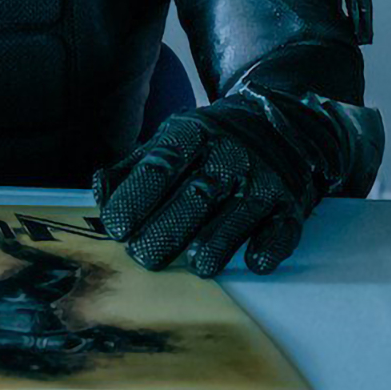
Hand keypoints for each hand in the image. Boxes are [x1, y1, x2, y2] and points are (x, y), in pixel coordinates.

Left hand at [93, 89, 379, 276]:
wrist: (279, 123)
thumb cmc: (209, 142)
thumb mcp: (169, 140)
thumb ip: (132, 167)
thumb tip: (100, 194)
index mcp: (191, 135)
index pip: (159, 167)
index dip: (135, 198)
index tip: (116, 228)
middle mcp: (228, 155)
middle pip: (194, 197)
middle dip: (166, 231)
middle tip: (143, 257)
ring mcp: (261, 179)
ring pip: (235, 216)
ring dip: (216, 245)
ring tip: (196, 266)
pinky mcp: (289, 203)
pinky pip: (281, 227)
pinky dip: (269, 245)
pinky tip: (255, 262)